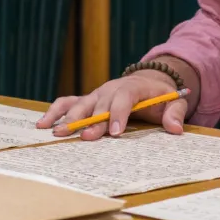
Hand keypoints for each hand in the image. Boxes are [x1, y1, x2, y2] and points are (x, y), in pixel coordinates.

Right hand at [35, 69, 196, 139]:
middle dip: (92, 122)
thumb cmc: (160, 97)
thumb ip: (175, 114)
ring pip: (79, 104)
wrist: (148, 81)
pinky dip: (54, 112)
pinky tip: (42, 125)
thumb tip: (176, 129)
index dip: (119, 114)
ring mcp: (95, 94)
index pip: (124, 98)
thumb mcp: (173, 102)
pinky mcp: (87, 99)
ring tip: (57, 132)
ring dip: (69, 118)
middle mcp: (110, 89)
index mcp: (132, 88)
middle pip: (99, 105)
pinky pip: (67, 102)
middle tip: (86, 138)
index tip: (115, 133)